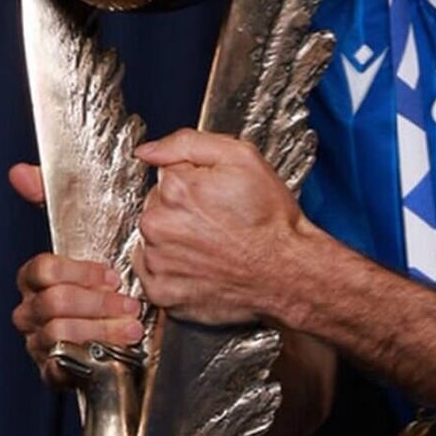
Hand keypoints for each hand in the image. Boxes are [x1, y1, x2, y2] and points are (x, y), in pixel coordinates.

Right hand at [11, 161, 141, 388]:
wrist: (146, 316)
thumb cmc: (118, 271)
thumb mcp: (101, 227)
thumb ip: (60, 196)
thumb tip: (20, 171)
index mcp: (40, 276)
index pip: (40, 269)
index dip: (77, 271)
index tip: (111, 272)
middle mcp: (35, 309)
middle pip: (50, 304)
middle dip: (93, 302)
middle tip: (128, 301)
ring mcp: (41, 341)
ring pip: (57, 334)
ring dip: (99, 329)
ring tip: (132, 324)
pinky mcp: (55, 370)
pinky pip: (60, 367)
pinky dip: (91, 356)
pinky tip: (119, 349)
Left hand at [133, 129, 300, 325]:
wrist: (287, 272)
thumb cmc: (270, 220)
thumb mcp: (242, 158)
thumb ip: (188, 143)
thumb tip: (148, 151)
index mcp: (175, 188)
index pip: (168, 173)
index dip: (195, 181)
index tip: (216, 194)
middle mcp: (158, 225)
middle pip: (158, 205)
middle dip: (183, 209)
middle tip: (218, 220)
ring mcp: (157, 261)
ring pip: (155, 238)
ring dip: (175, 238)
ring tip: (212, 244)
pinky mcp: (161, 291)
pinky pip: (153, 271)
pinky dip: (172, 268)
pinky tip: (200, 264)